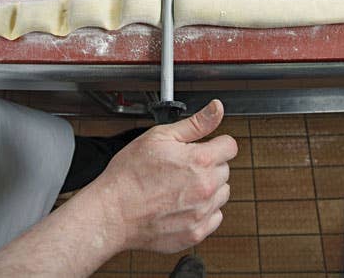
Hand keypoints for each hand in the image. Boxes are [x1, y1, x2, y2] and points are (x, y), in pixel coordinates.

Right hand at [96, 99, 236, 252]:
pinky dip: (203, 210)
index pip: (230, 146)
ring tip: (181, 186)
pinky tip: (182, 204)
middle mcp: (206, 188)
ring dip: (208, 187)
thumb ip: (195, 123)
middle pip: (225, 169)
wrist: (113, 212)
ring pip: (221, 193)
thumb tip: (216, 108)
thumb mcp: (160, 136)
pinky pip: (214, 217)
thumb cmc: (130, 174)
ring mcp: (202, 213)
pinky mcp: (196, 233)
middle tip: (183, 166)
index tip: (204, 147)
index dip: (215, 143)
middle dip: (209, 164)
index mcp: (200, 161)